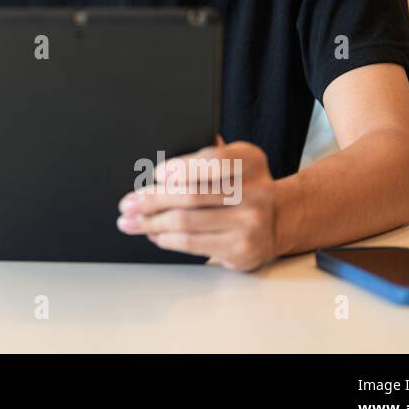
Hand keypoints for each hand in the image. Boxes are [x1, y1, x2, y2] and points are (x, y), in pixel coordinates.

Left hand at [116, 136, 277, 271]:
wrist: (281, 220)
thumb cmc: (245, 187)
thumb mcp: (235, 162)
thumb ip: (205, 158)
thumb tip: (160, 168)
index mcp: (250, 161)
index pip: (211, 161)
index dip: (179, 167)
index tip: (155, 175)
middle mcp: (255, 192)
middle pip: (191, 195)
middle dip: (151, 200)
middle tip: (128, 204)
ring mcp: (250, 224)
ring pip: (186, 222)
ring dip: (150, 223)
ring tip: (131, 221)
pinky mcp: (240, 250)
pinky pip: (192, 243)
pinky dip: (166, 238)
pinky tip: (154, 234)